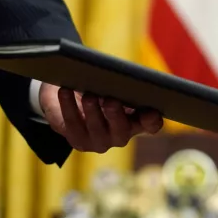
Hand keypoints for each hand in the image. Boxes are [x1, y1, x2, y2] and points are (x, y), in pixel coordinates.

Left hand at [40, 83, 162, 152]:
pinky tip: (65, 91)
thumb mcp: (115, 85)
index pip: (152, 125)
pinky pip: (72, 124)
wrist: (72, 99)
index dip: (152, 120)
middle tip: (111, 100)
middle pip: (122, 130)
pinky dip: (68, 106)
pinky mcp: (78, 141)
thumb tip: (117, 76)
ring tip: (88, 95)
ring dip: (92, 111)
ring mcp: (100, 141)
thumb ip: (122, 84)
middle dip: (116, 116)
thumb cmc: (101, 88)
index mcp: (138, 120)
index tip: (150, 110)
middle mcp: (121, 135)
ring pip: (96, 129)